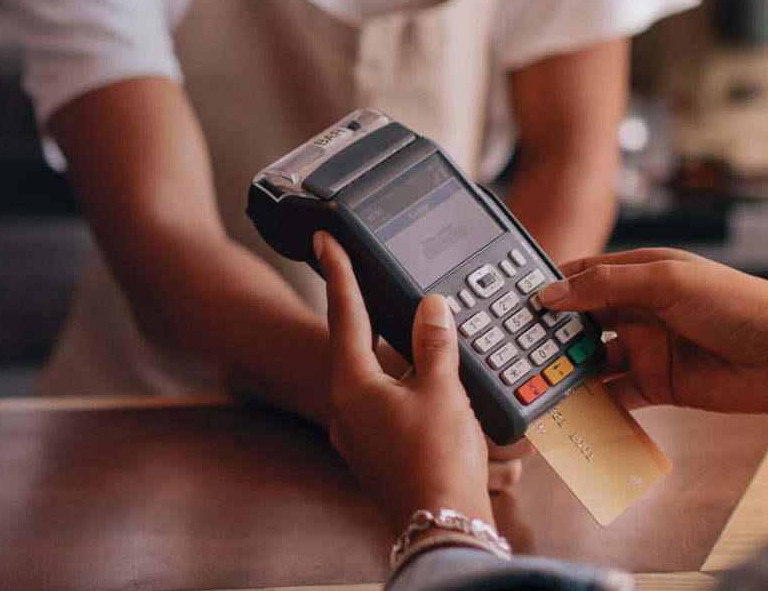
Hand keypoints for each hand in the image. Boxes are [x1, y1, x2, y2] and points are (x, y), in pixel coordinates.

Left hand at [316, 232, 491, 529]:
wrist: (441, 527)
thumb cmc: (437, 463)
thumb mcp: (442, 392)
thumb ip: (435, 343)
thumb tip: (431, 307)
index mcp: (352, 386)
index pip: (344, 314)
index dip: (338, 272)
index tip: (325, 240)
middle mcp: (346, 409)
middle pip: (355, 345)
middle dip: (369, 315)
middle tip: (369, 280)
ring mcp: (358, 435)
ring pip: (373, 378)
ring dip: (394, 356)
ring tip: (416, 337)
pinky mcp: (376, 454)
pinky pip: (387, 406)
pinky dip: (406, 388)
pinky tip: (427, 388)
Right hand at [536, 247, 767, 446]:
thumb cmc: (741, 305)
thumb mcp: (668, 281)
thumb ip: (606, 285)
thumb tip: (552, 293)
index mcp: (642, 272)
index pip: (582, 276)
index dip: (548, 289)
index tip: (511, 304)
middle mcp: (640, 308)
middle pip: (581, 321)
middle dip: (549, 335)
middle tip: (513, 349)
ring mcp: (647, 348)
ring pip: (592, 360)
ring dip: (566, 371)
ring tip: (534, 383)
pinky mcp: (656, 385)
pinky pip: (613, 395)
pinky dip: (591, 403)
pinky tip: (568, 409)